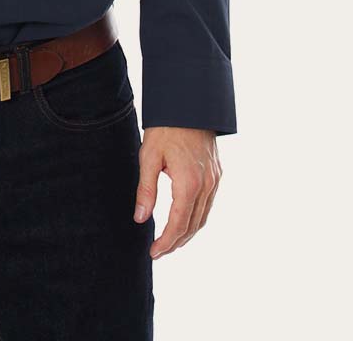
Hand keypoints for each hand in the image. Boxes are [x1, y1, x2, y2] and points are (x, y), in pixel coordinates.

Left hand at [133, 126, 221, 259]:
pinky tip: (185, 219)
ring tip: (171, 241)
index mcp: (188, 183)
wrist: (189, 104)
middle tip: (159, 251)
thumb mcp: (149, 157)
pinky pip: (208, 204)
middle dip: (176, 242)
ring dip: (188, 233)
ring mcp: (214, 180)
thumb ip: (146, 190)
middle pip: (193, 225)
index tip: (154, 252)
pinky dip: (197, 218)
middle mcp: (206, 185)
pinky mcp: (216, 174)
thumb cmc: (166, 128)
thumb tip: (140, 219)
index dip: (166, 242)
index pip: (178, 224)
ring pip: (203, 217)